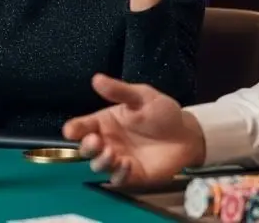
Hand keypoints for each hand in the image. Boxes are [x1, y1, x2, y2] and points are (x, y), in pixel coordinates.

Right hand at [62, 74, 204, 185]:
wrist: (187, 134)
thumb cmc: (162, 112)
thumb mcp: (142, 96)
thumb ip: (119, 91)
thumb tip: (96, 78)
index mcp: (105, 122)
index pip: (83, 126)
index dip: (74, 129)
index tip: (71, 130)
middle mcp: (108, 142)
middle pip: (87, 149)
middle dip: (86, 147)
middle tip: (95, 141)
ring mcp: (119, 160)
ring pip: (99, 165)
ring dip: (101, 161)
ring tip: (112, 152)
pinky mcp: (133, 175)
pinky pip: (119, 179)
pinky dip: (119, 174)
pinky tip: (127, 164)